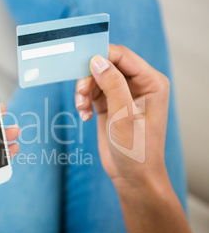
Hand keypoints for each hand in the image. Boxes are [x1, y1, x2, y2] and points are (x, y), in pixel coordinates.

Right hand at [75, 44, 169, 185]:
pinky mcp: (110, 105)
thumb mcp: (123, 115)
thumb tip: (97, 60)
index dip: (100, 56)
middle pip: (106, 65)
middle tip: (80, 95)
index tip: (81, 65)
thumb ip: (112, 84)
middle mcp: (138, 85)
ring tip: (82, 109)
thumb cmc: (136, 149)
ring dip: (84, 91)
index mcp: (151, 82)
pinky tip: (84, 116)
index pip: (122, 56)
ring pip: (96, 78)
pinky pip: (92, 93)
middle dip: (89, 78)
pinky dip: (84, 102)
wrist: (132, 176)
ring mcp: (123, 95)